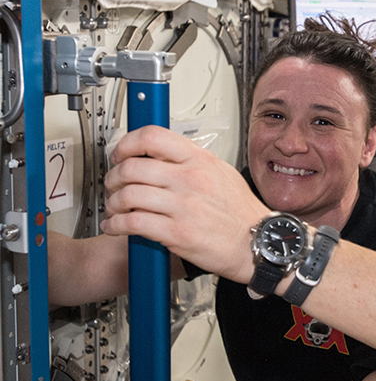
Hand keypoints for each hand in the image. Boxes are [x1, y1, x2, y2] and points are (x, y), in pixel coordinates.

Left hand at [102, 125, 270, 283]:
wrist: (259, 242)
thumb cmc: (242, 212)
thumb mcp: (222, 173)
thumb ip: (193, 161)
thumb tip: (165, 154)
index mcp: (200, 161)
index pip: (152, 137)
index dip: (127, 144)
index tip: (120, 153)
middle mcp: (190, 179)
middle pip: (132, 167)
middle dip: (113, 177)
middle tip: (113, 184)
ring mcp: (183, 206)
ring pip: (127, 195)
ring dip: (112, 203)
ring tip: (114, 208)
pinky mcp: (177, 233)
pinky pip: (132, 223)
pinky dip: (116, 225)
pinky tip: (116, 226)